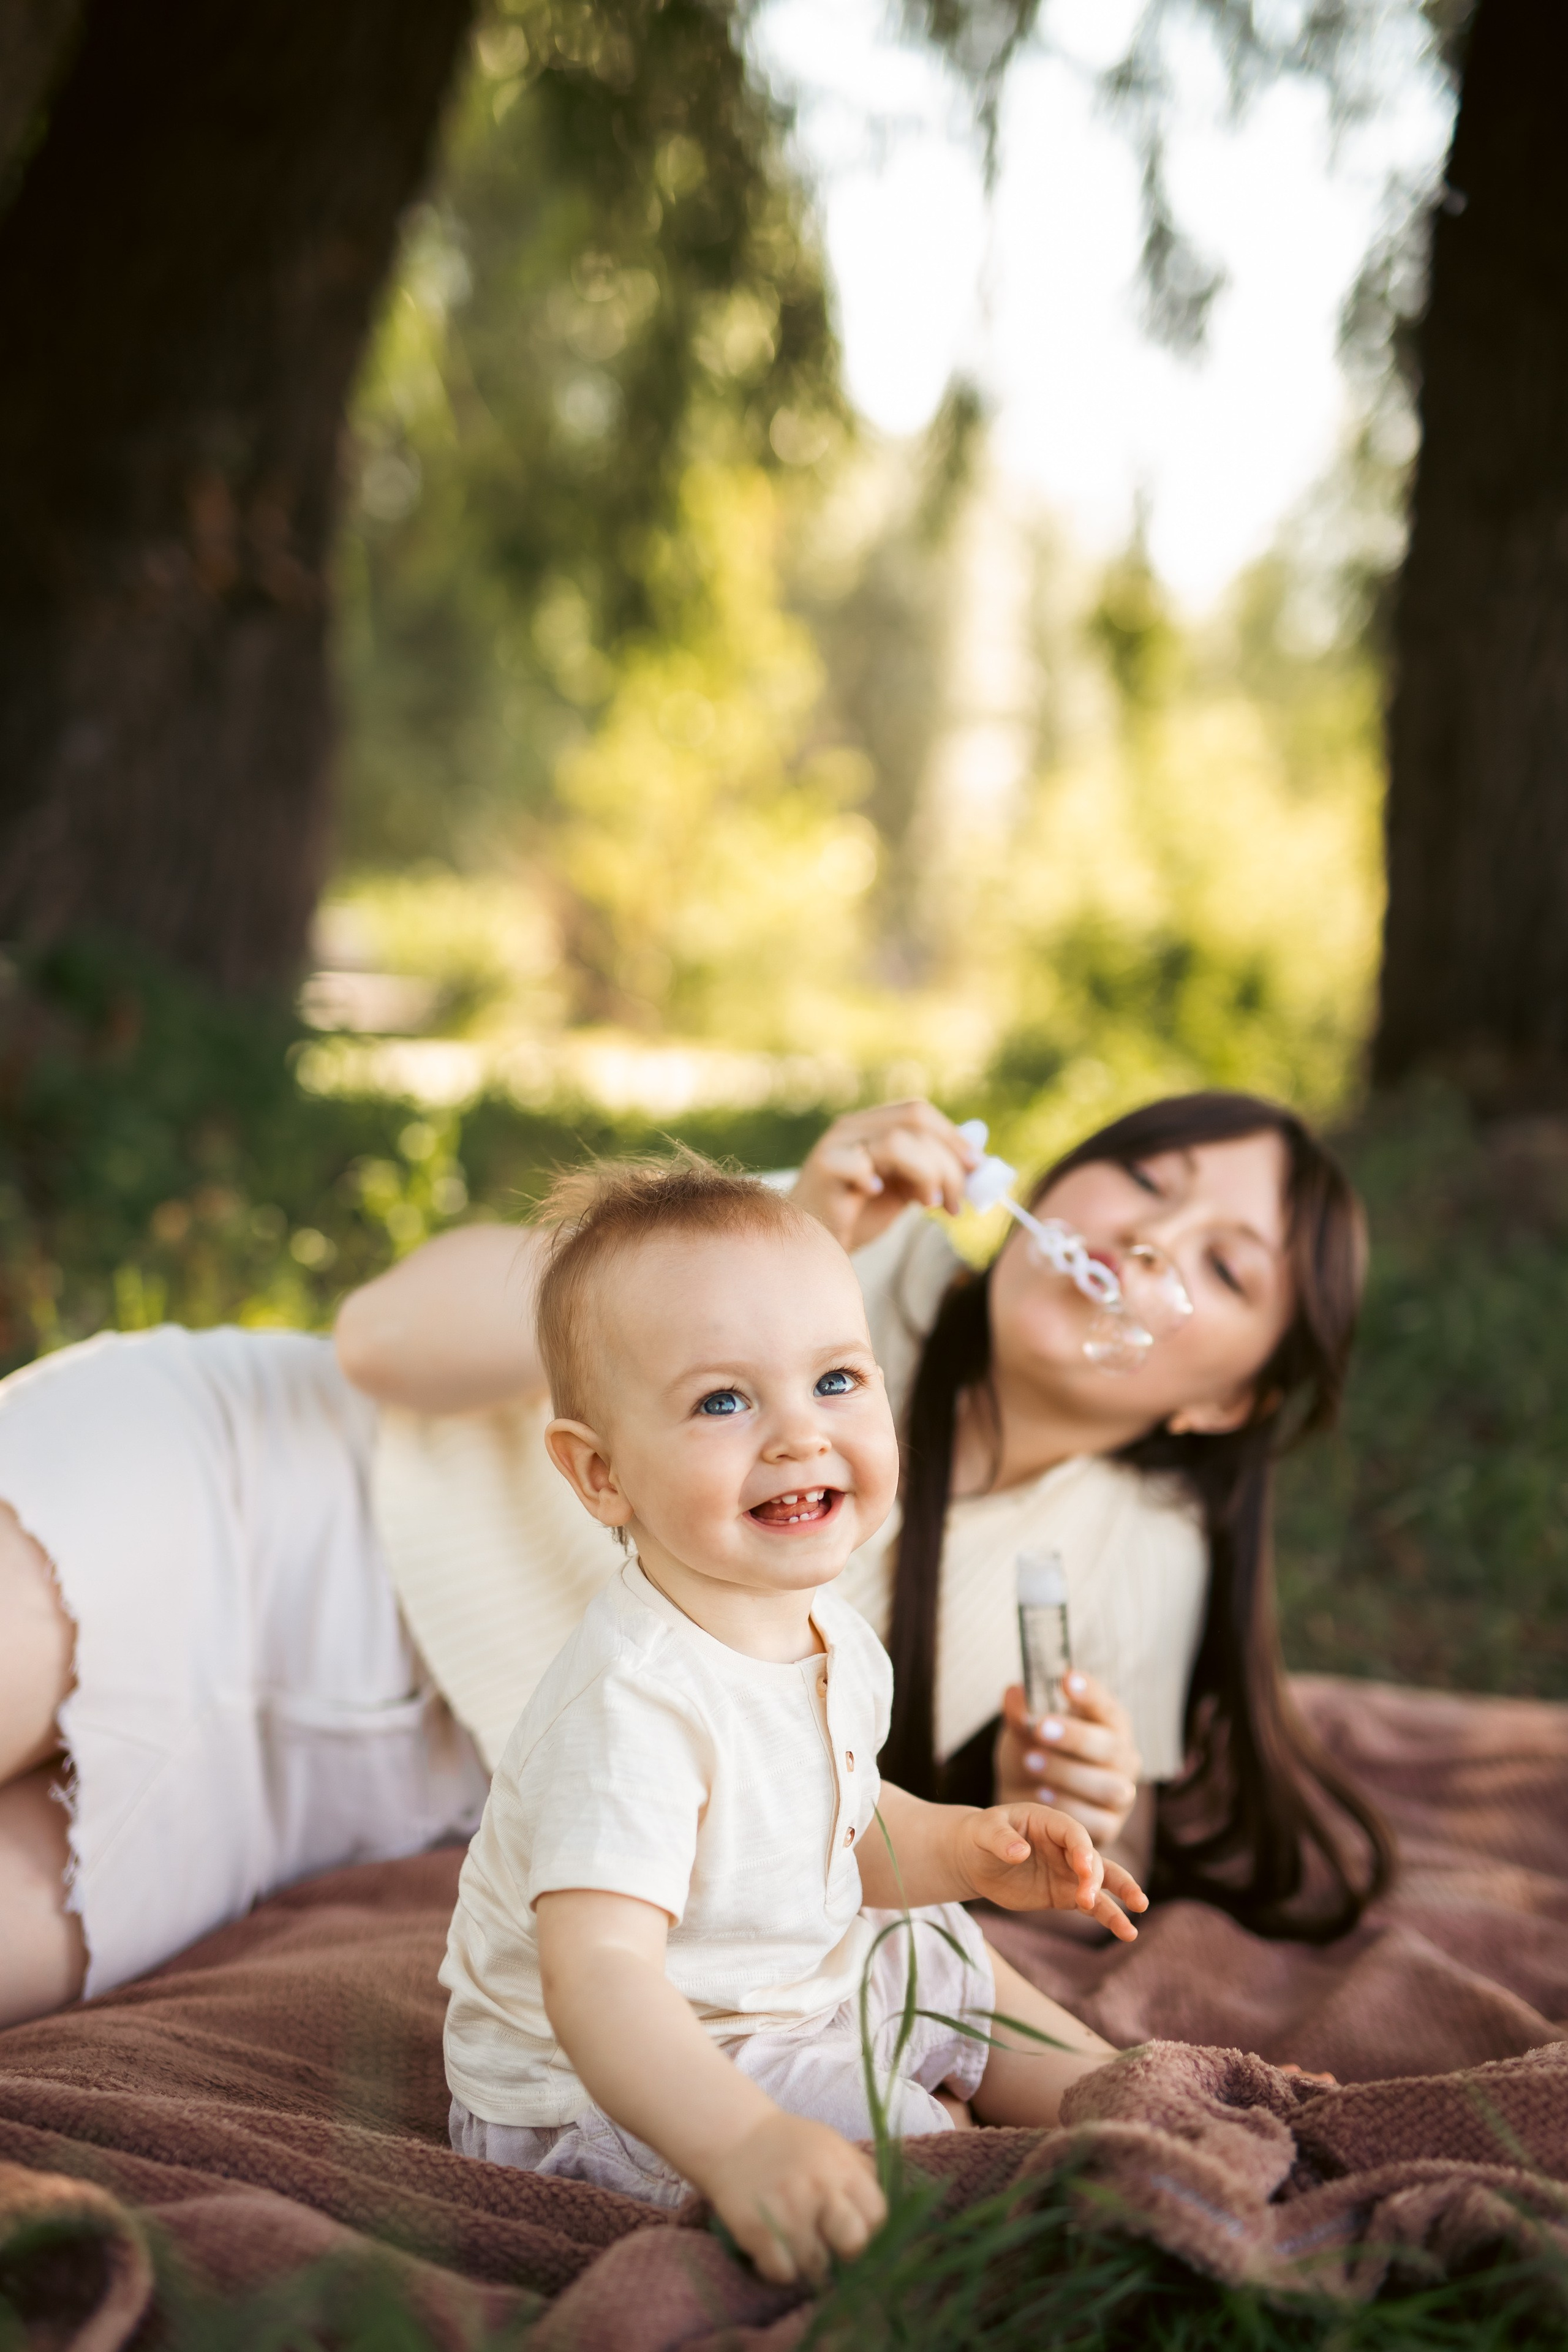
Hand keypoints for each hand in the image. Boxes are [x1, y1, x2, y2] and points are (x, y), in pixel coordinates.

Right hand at [698, 2110, 886, 2285]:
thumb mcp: (833, 2146)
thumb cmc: (791, 2146)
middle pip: (854, 2245)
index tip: (853, 2228)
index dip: (869, 2229)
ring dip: (809, 2261)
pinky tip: (774, 2248)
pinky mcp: (756, 2231)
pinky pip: (782, 2274)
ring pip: (816, 2267)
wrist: (734, 2135)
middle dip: (844, 2251)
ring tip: (796, 2239)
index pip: (878, 2216)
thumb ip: (861, 2175)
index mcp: (842, 2167)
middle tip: (828, 2242)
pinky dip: (780, 2268)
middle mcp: (819, 2188)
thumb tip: (888, 2218)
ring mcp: (787, 2211)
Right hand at [790, 1101, 979, 1254]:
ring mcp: (835, 1145)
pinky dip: (875, 1178)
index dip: (953, 1137)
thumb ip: (932, 1170)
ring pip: (897, 1140)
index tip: (977, 1168)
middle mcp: (852, 1128)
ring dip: (927, 1174)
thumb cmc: (859, 1215)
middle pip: (915, 1121)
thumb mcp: (905, 1188)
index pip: (918, 1112)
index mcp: (871, 1126)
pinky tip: (879, 1196)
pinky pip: (858, 1163)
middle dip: (948, 1161)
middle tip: (956, 1200)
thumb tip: (978, 1159)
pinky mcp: (824, 1169)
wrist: (814, 1246)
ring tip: (928, 1205)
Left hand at [953, 1802, 1146, 1940]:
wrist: (974, 1858)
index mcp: (1050, 1821)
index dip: (1081, 1849)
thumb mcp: (984, 1831)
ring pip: (1103, 1881)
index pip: (1074, 1834)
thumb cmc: (980, 1835)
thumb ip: (1001, 1839)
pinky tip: (1127, 1932)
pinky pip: (1093, 1905)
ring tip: (1138, 1910)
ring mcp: (1069, 1871)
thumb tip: (1019, 1852)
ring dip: (1121, 1894)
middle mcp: (1066, 1845)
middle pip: (1092, 1858)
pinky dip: (1109, 1917)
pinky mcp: (1065, 1895)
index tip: (1081, 1869)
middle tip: (1088, 1899)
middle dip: (1095, 1877)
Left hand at [996, 1672, 1141, 1847]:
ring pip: (1109, 1786)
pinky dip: (1069, 1807)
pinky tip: (1041, 1794)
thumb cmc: (1035, 1750)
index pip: (1107, 1706)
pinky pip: (1097, 1821)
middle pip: (1111, 1746)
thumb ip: (1020, 1712)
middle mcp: (1123, 1757)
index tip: (1067, 1678)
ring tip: (1030, 1761)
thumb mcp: (1023, 1729)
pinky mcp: (1110, 1826)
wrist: (1028, 1798)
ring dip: (1068, 1773)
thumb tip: (1014, 1693)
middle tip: (1040, 1727)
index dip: (1091, 1693)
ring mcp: (1121, 1794)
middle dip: (1076, 1736)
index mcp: (1109, 1725)